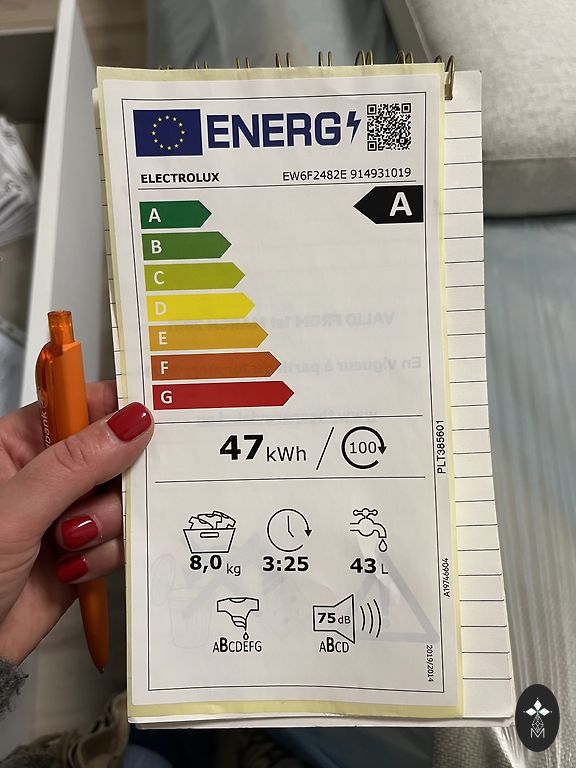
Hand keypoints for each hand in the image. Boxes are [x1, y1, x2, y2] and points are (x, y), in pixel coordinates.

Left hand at [0, 381, 153, 663]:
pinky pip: (121, 539)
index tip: (154, 417)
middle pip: (114, 453)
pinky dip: (106, 555)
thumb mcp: (15, 512)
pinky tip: (74, 569)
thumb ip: (75, 465)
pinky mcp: (84, 551)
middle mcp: (48, 475)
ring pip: (123, 499)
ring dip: (106, 525)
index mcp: (19, 445)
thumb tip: (132, 422)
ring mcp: (67, 513)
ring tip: (68, 544)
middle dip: (118, 480)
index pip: (81, 406)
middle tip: (105, 497)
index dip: (120, 409)